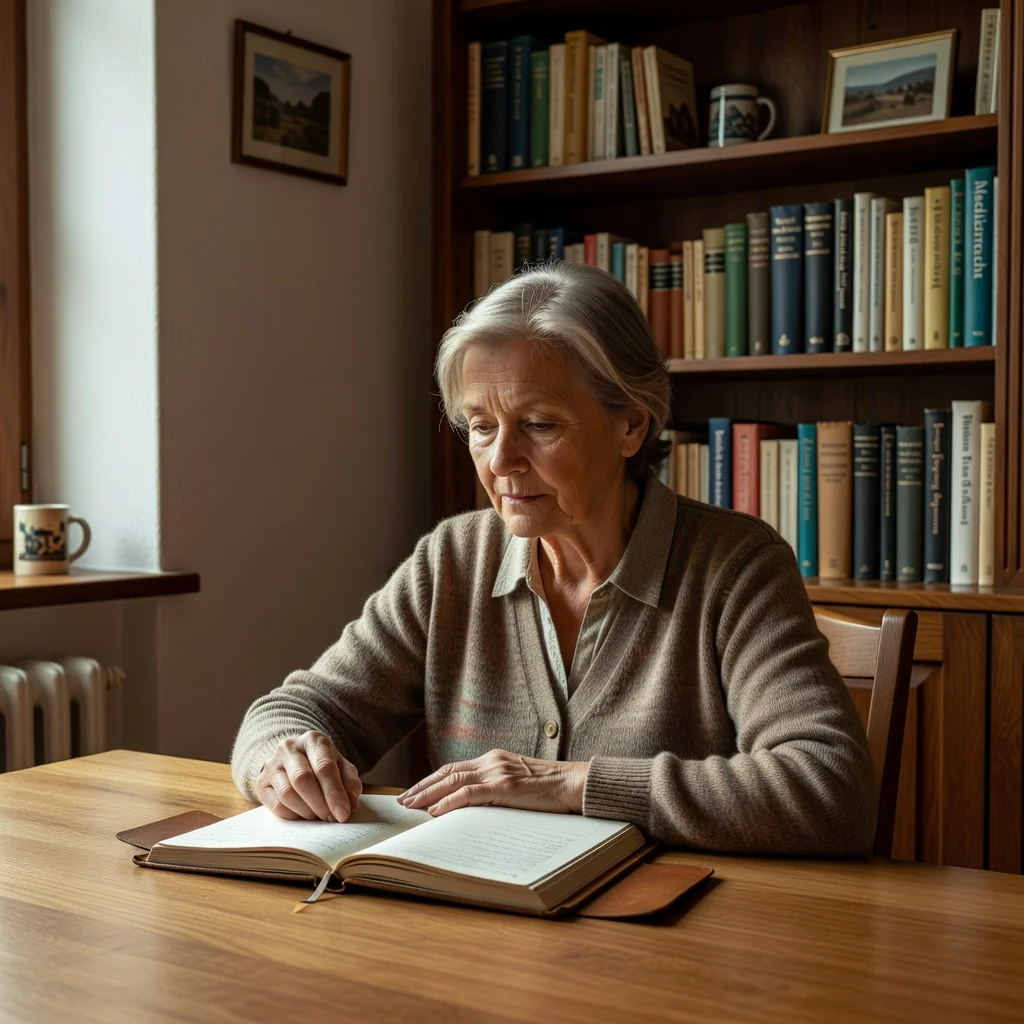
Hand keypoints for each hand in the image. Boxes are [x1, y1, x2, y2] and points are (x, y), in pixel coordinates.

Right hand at [256, 730, 361, 822]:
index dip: (334, 793)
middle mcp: (289, 748)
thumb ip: (350, 782)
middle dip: (320, 804)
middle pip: (303, 779)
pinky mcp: (261, 782)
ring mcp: (272, 764)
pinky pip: (275, 805)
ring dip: (306, 812)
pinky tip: (304, 817)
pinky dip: (293, 816)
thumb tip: (351, 804)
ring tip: (319, 818)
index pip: (324, 767)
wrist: (294, 759)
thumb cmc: (321, 763)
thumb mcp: (341, 766)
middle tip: (331, 818)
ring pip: (287, 793)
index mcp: (313, 740)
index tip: (343, 813)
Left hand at [398, 749, 587, 816]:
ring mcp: (497, 772)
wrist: (573, 783)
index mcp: (493, 759)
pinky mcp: (505, 786)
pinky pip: (470, 793)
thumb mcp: (517, 783)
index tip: (414, 792)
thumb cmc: (549, 788)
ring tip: (411, 807)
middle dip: (422, 787)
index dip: (430, 780)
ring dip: (428, 795)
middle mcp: (491, 761)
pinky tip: (436, 811)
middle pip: (447, 772)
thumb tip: (472, 805)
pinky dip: (449, 802)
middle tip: (402, 801)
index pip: (453, 768)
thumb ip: (495, 788)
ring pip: (453, 781)